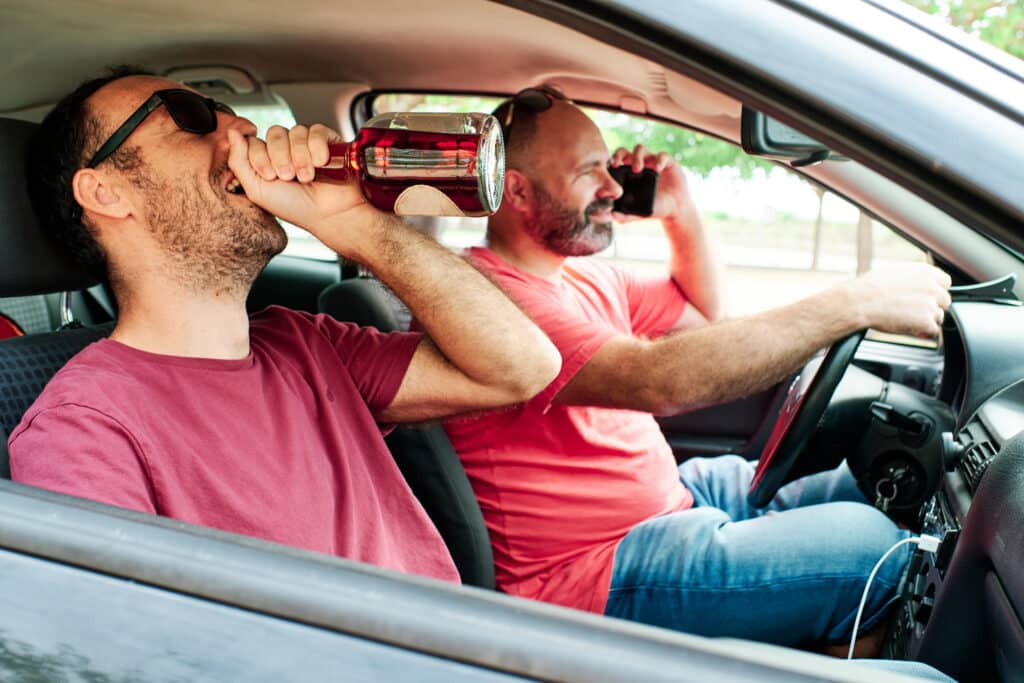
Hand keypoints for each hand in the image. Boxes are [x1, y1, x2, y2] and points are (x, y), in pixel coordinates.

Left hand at [227, 124, 376, 238]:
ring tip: (307, 176)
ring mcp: (307, 145)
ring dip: (300, 157)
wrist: (328, 215)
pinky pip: (317, 131)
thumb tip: (232, 133)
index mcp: (268, 159)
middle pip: (275, 133)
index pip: (256, 141)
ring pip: (296, 131)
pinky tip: (320, 163)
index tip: (271, 177)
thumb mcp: (257, 189)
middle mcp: (287, 150)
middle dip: (280, 157)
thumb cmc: (295, 208)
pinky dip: (317, 147)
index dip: (262, 157)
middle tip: (289, 177)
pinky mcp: (328, 142)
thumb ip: (238, 161)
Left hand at [609, 144, 696, 222]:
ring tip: (637, 169)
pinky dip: (659, 160)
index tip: (611, 167)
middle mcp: (639, 165)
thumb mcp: (638, 214)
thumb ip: (624, 216)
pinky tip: (657, 169)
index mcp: (628, 174)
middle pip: (626, 151)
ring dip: (637, 156)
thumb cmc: (654, 209)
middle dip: (620, 155)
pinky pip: (662, 155)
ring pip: (641, 149)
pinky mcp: (667, 163)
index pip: (617, 161)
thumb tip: (612, 216)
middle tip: (619, 164)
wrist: (674, 210)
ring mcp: (652, 162)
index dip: (612, 160)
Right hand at [849, 264, 951, 337]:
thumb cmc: (870, 287)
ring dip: (926, 319)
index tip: (928, 296)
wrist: (860, 301)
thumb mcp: (894, 271)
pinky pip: (933, 330)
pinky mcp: (926, 321)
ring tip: (908, 319)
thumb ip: (912, 277)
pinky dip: (922, 331)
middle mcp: (931, 287)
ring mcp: (931, 304)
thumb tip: (915, 283)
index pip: (945, 282)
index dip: (936, 290)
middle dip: (933, 306)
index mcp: (925, 272)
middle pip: (944, 300)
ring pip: (939, 316)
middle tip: (915, 310)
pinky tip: (909, 327)